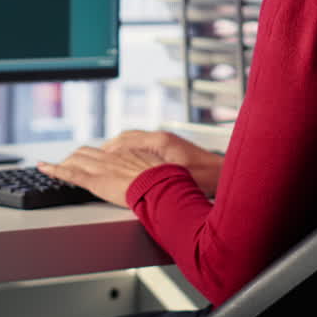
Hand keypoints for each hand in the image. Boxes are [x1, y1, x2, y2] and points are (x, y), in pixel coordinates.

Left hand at [37, 146, 165, 207]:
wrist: (162, 186)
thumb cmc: (165, 181)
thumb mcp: (160, 171)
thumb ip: (152, 171)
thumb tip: (158, 176)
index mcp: (126, 154)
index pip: (105, 152)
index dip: (95, 156)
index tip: (91, 159)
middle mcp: (111, 157)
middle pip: (86, 152)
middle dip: (75, 157)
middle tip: (68, 163)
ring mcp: (101, 168)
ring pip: (76, 160)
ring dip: (64, 163)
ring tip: (54, 168)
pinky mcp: (95, 181)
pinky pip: (70, 174)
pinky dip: (54, 170)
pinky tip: (44, 168)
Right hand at [103, 130, 223, 196]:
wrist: (222, 172)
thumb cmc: (205, 176)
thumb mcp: (176, 178)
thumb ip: (154, 174)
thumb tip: (135, 174)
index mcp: (160, 142)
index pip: (126, 141)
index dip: (109, 150)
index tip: (97, 157)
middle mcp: (160, 138)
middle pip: (126, 138)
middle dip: (109, 148)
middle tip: (94, 158)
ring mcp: (163, 141)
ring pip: (132, 141)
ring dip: (118, 149)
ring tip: (105, 159)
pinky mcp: (167, 148)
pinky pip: (141, 145)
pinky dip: (129, 151)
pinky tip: (125, 161)